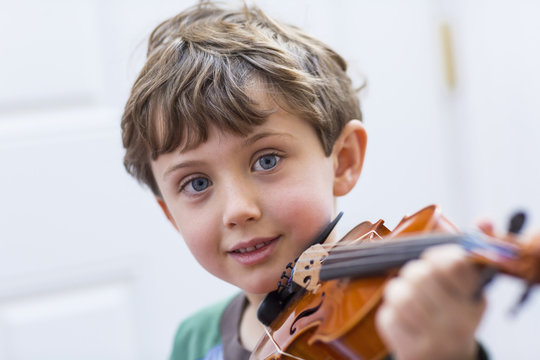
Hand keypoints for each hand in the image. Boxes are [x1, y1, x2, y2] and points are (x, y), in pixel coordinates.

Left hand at [375, 244, 485, 359]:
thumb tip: (484, 220)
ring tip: (407, 294)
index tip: (432, 260)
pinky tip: (400, 315)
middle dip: (414, 272)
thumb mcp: (471, 288)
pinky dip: (389, 310)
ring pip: (399, 292)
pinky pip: (387, 314)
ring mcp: (432, 337)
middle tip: (417, 277)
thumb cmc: (454, 315)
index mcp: (472, 303)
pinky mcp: (407, 347)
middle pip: (419, 274)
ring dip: (398, 289)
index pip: (452, 263)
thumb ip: (473, 254)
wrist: (445, 359)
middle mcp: (456, 323)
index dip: (436, 256)